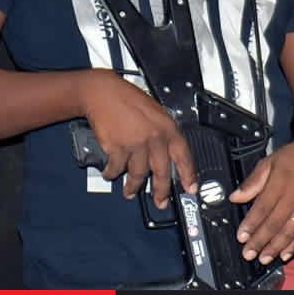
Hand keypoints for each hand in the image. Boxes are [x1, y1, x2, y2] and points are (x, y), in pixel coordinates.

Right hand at [79, 69, 196, 208]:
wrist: (102, 93)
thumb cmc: (128, 100)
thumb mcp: (156, 113)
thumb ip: (163, 133)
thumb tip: (167, 153)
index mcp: (168, 128)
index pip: (184, 156)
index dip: (189, 174)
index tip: (191, 188)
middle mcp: (155, 138)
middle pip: (162, 172)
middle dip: (161, 191)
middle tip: (160, 202)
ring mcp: (136, 144)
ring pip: (139, 174)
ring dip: (133, 186)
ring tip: (130, 192)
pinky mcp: (117, 148)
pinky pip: (117, 169)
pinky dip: (112, 174)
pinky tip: (110, 174)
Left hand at [229, 132, 293, 264]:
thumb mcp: (270, 161)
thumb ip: (253, 181)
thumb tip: (235, 197)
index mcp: (280, 183)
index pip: (263, 207)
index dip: (251, 224)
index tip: (241, 237)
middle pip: (275, 223)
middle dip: (260, 241)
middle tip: (248, 254)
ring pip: (289, 231)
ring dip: (276, 247)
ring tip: (264, 258)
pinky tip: (285, 255)